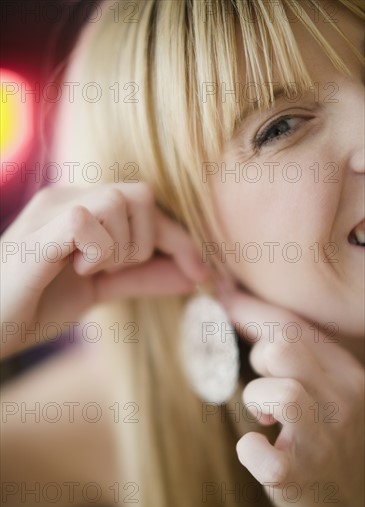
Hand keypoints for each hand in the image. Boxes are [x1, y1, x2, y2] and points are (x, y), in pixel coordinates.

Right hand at [1, 183, 208, 358]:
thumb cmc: (37, 304)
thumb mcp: (102, 289)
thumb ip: (145, 277)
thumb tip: (194, 275)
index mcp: (84, 207)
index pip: (148, 205)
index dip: (181, 238)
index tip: (202, 272)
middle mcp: (69, 198)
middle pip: (142, 196)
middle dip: (145, 243)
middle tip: (112, 270)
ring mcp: (52, 209)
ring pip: (120, 201)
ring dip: (121, 248)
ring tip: (89, 270)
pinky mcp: (38, 231)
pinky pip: (87, 219)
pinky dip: (97, 250)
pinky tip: (77, 269)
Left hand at [216, 282, 363, 506]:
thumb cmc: (326, 435)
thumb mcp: (325, 386)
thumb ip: (293, 349)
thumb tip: (233, 300)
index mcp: (347, 373)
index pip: (293, 326)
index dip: (248, 310)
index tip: (220, 296)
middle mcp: (344, 402)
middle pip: (283, 350)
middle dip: (260, 358)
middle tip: (265, 380)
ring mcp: (325, 442)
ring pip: (280, 394)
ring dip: (257, 399)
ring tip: (266, 417)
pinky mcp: (302, 478)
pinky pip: (263, 455)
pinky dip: (249, 450)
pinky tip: (259, 448)